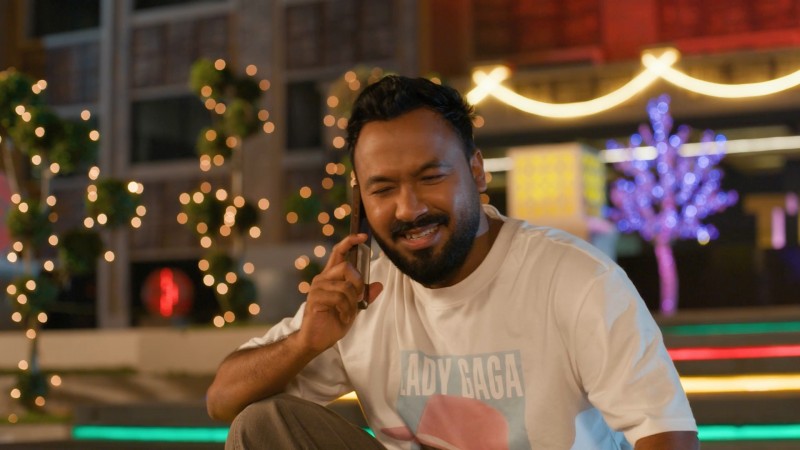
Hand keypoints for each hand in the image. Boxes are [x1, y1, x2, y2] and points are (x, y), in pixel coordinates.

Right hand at [298, 233, 380, 353]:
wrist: (317, 339)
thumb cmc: (333, 322)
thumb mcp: (354, 308)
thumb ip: (365, 295)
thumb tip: (379, 285)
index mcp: (331, 277)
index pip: (339, 252)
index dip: (350, 241)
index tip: (363, 236)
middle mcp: (322, 278)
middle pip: (347, 268)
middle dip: (358, 284)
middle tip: (357, 300)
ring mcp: (317, 288)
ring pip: (346, 287)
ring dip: (353, 304)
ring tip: (347, 314)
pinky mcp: (315, 298)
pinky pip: (340, 298)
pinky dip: (346, 311)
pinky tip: (342, 317)